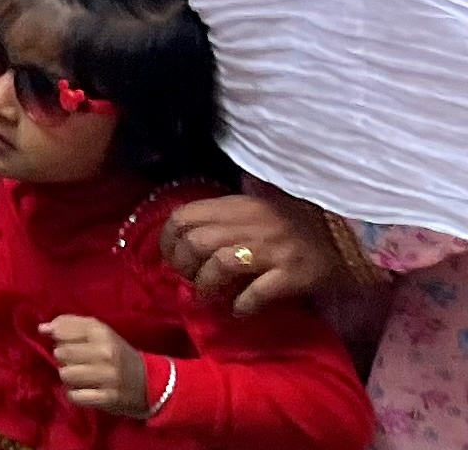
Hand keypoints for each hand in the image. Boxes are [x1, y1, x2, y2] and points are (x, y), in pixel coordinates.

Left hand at [44, 315, 150, 415]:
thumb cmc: (117, 354)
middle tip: (77, 362)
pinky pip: (74, 396)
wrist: (152, 383)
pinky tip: (85, 390)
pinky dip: (75, 394)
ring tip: (81, 376)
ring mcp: (107, 377)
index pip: (61, 331)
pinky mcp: (108, 398)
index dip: (59, 338)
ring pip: (65, 374)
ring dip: (69, 377)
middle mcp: (105, 353)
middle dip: (64, 359)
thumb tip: (42, 328)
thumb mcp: (99, 332)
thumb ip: (69, 325)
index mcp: (102, 332)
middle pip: (60, 353)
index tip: (67, 342)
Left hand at [163, 184, 342, 315]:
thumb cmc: (296, 221)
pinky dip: (243, 304)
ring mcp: (271, 250)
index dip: (168, 240)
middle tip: (188, 280)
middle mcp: (249, 224)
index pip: (183, 216)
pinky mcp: (292, 274)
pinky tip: (239, 310)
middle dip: (183, 265)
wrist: (348, 233)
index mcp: (235, 205)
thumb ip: (224, 219)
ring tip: (208, 297)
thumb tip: (188, 241)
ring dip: (206, 285)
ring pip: (220, 264)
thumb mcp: (254, 208)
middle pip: (196, 242)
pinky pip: (258, 292)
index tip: (171, 257)